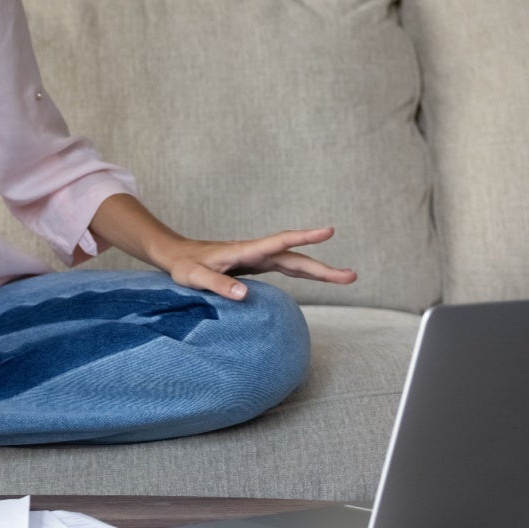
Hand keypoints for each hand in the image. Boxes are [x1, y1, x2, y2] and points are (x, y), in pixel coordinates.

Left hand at [160, 227, 356, 301]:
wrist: (176, 255)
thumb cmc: (184, 266)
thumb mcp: (195, 278)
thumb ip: (218, 285)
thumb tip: (246, 296)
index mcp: (243, 251)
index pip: (279, 242)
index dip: (304, 237)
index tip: (329, 231)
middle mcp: (255, 251)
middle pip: (295, 256)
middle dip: (323, 267)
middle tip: (352, 276)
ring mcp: (257, 257)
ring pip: (294, 261)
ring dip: (319, 269)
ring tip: (345, 277)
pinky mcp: (255, 264)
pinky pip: (285, 266)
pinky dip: (304, 270)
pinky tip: (317, 275)